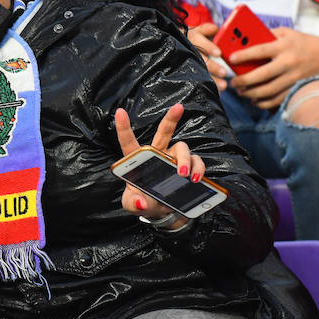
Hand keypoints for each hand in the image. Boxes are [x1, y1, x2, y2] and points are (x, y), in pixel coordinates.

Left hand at [114, 102, 203, 228]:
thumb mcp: (133, 205)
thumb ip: (133, 203)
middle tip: (179, 107)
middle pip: (164, 131)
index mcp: (139, 159)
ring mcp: (174, 159)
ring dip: (185, 160)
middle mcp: (158, 154)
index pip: (129, 142)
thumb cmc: (143, 201)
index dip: (123, 128)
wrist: (161, 211)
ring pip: (183, 149)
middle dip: (171, 118)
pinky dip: (198, 169)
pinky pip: (196, 162)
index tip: (119, 112)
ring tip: (184, 175)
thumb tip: (140, 202)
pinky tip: (197, 179)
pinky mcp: (188, 167)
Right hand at [186, 22, 229, 91]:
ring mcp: (184, 62)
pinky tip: (214, 91)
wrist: (165, 46)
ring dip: (211, 79)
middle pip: (200, 59)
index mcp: (191, 38)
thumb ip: (205, 29)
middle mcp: (187, 51)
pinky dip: (204, 87)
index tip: (218, 53)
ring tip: (223, 86)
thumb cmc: (183, 39)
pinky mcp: (181, 73)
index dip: (209, 47)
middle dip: (213, 67)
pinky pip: (193, 81)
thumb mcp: (193, 31)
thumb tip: (215, 28)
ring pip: (198, 71)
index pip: (200, 42)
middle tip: (224, 73)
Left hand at [230, 28, 318, 109]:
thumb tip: (244, 40)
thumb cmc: (301, 42)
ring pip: (268, 90)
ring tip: (241, 92)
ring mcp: (293, 77)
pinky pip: (277, 99)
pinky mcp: (296, 88)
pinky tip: (254, 100)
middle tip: (233, 82)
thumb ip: (267, 36)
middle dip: (244, 80)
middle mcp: (289, 62)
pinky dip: (264, 102)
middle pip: (262, 75)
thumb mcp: (286, 33)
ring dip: (251, 93)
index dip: (244, 55)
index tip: (231, 59)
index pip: (260, 51)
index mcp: (284, 46)